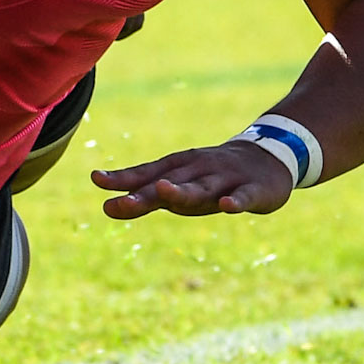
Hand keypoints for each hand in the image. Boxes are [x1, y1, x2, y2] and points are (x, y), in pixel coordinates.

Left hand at [90, 142, 292, 219]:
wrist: (267, 157)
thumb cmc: (210, 175)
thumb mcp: (179, 182)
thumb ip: (145, 193)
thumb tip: (107, 205)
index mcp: (177, 169)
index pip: (145, 174)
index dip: (122, 178)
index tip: (96, 180)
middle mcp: (197, 171)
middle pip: (168, 183)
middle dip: (143, 193)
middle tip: (118, 202)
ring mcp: (225, 179)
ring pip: (201, 188)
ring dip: (182, 190)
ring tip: (163, 192)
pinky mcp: (253, 190)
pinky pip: (244, 196)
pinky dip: (236, 201)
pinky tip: (228, 206)